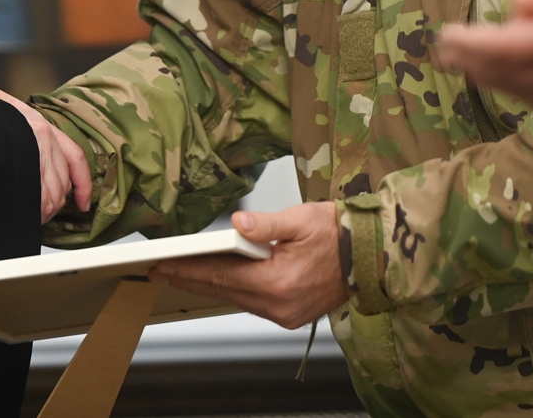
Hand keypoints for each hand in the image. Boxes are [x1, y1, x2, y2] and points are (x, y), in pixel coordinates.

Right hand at [0, 76, 91, 223]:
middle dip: (55, 199)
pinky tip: (26, 216)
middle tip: (41, 208)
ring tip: (29, 213)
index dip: (82, 181)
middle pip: (63, 182)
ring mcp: (40, 161)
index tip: (84, 200)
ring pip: (54, 196)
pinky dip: (37, 214)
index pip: (74, 155)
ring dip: (44, 209)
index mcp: (41, 126)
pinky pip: (43, 204)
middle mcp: (46, 142)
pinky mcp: (33, 180)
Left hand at [149, 202, 347, 329]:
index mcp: (279, 282)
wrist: (370, 256)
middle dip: (191, 280)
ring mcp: (286, 314)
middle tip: (161, 271)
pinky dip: (233, 290)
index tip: (164, 266)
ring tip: (183, 273)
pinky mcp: (291, 314)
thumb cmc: (338, 233)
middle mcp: (280, 305)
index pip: (222, 276)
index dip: (189, 271)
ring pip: (237, 298)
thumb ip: (266, 224)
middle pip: (224, 291)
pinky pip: (253, 302)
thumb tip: (238, 222)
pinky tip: (219, 279)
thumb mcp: (301, 218)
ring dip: (211, 285)